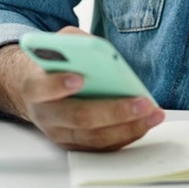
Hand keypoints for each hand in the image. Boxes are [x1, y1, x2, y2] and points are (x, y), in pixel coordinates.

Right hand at [0, 26, 163, 151]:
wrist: (37, 90)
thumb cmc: (53, 64)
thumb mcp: (58, 44)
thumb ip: (73, 41)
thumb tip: (96, 48)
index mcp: (34, 86)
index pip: (41, 88)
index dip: (58, 85)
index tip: (80, 77)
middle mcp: (46, 115)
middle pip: (79, 118)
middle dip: (113, 111)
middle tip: (142, 102)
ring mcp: (60, 134)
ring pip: (95, 137)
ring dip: (128, 127)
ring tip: (154, 113)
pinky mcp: (76, 145)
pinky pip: (103, 146)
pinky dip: (127, 134)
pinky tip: (147, 121)